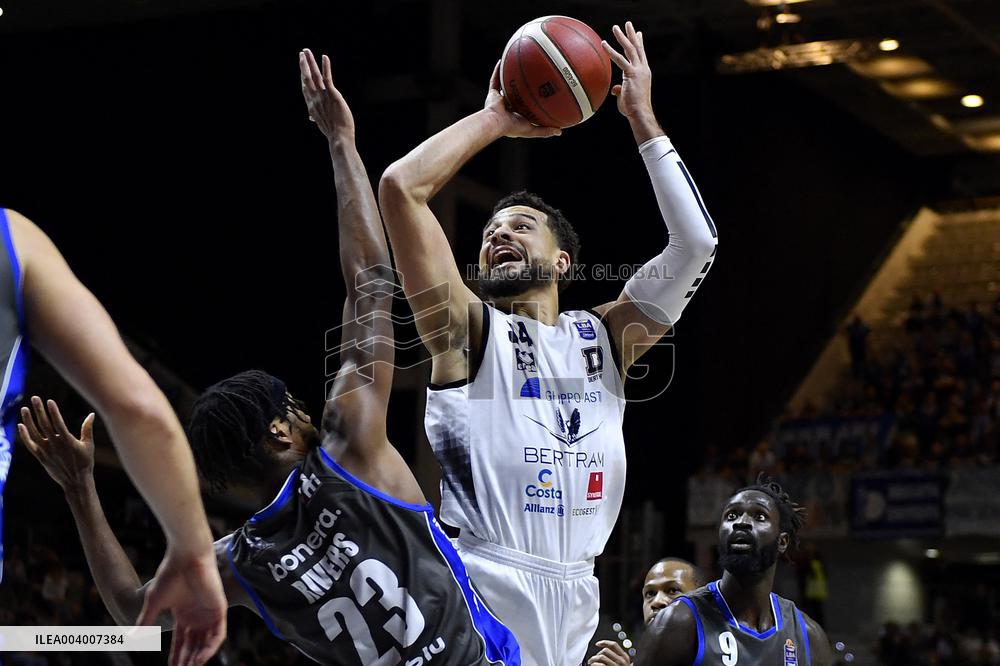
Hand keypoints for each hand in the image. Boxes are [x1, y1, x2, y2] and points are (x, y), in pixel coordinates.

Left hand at [19, 396, 95, 491]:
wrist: (76, 481)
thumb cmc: (85, 462)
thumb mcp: (89, 445)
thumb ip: (87, 429)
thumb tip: (91, 414)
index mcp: (68, 441)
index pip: (58, 423)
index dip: (53, 411)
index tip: (49, 401)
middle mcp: (55, 445)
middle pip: (44, 424)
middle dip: (39, 410)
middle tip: (35, 398)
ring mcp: (46, 451)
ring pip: (34, 433)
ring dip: (28, 420)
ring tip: (25, 409)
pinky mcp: (41, 457)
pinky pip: (30, 445)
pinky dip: (24, 435)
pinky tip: (21, 425)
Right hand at [138, 547, 226, 665]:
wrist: (186, 558)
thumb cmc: (170, 575)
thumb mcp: (154, 603)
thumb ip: (145, 621)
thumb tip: (131, 638)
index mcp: (183, 613)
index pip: (181, 639)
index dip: (176, 654)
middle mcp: (197, 614)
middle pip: (193, 644)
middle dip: (186, 660)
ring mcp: (209, 612)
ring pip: (206, 642)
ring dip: (198, 658)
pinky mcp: (219, 609)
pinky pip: (218, 635)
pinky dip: (210, 648)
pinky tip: (200, 659)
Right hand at [299, 48, 355, 140]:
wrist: (339, 138)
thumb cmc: (332, 132)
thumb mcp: (321, 123)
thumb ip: (314, 116)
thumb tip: (309, 117)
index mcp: (312, 105)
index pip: (305, 87)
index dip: (302, 75)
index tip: (302, 66)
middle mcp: (315, 99)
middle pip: (306, 79)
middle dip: (303, 65)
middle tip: (302, 53)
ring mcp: (323, 96)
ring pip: (314, 76)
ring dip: (310, 62)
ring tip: (306, 52)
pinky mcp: (333, 95)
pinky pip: (327, 78)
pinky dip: (326, 67)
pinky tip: (325, 57)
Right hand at [484, 61, 560, 138]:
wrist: (496, 122)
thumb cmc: (512, 127)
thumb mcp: (532, 130)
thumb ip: (545, 131)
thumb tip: (560, 132)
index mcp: (515, 115)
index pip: (524, 107)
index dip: (531, 101)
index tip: (540, 94)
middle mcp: (507, 106)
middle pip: (516, 93)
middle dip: (522, 87)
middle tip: (532, 78)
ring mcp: (499, 99)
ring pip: (506, 85)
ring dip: (510, 76)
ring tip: (518, 65)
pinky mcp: (492, 94)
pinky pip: (495, 79)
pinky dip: (498, 70)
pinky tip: (503, 60)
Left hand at [589, 639, 631, 664]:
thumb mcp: (624, 664)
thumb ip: (619, 656)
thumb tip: (608, 648)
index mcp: (624, 657)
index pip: (613, 645)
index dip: (604, 642)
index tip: (598, 644)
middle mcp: (621, 661)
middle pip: (605, 650)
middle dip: (597, 653)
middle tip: (594, 658)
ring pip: (601, 657)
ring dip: (593, 658)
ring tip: (591, 662)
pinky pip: (599, 665)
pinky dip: (594, 664)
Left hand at [602, 22, 652, 119]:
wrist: (640, 113)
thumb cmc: (633, 109)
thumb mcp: (625, 97)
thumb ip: (620, 90)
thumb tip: (615, 90)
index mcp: (643, 73)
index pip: (641, 55)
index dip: (639, 43)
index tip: (638, 34)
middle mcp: (643, 69)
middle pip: (637, 47)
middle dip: (632, 34)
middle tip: (627, 24)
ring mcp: (639, 70)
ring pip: (630, 49)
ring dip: (622, 37)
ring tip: (615, 27)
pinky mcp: (632, 73)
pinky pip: (619, 59)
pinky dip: (611, 51)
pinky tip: (604, 43)